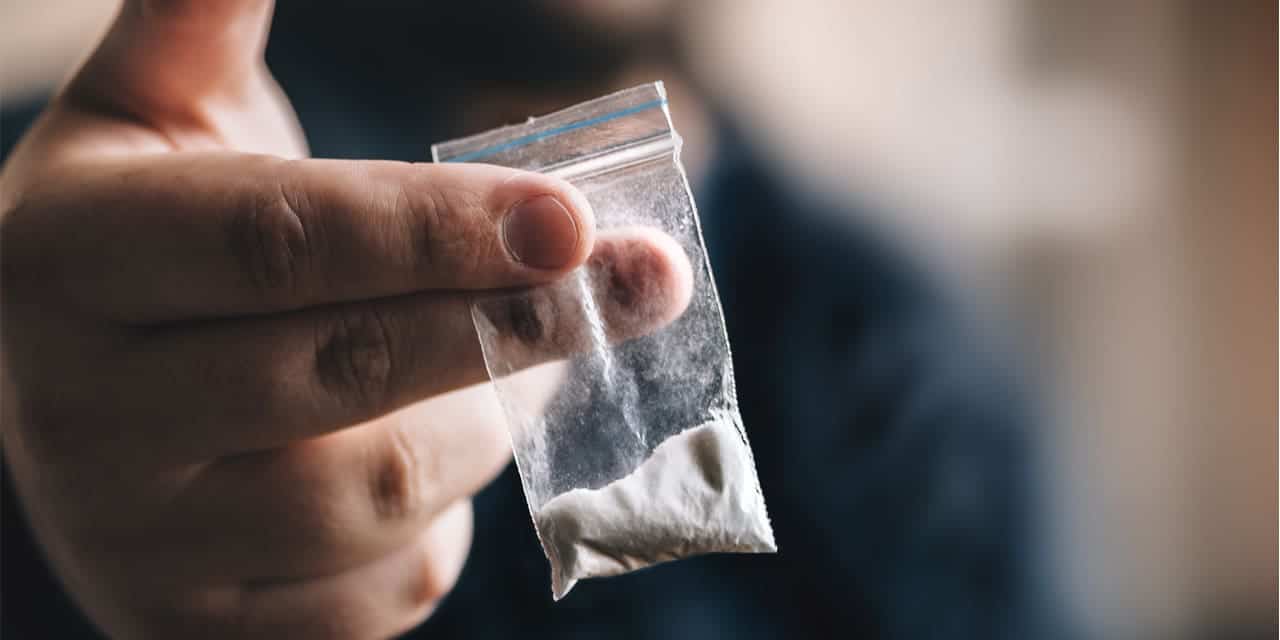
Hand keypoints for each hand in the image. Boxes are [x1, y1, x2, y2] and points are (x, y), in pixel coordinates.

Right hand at [0, 1, 691, 637]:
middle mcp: (86, 413)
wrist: (68, 406)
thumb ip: (200, 30)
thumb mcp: (150, 126)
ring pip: (379, 494)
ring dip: (489, 422)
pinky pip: (379, 594)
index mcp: (75, 259)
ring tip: (524, 363)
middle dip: (519, 326)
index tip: (577, 218)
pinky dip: (443, 528)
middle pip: (346, 373)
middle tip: (646, 283)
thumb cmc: (142, 246)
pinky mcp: (200, 629)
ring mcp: (143, 543)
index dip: (438, 228)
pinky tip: (438, 460)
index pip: (280, 239)